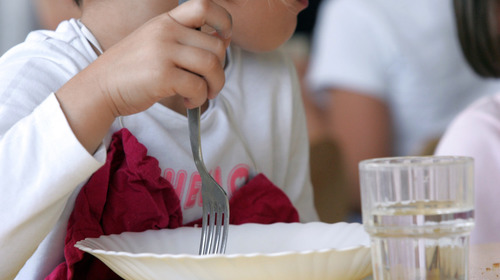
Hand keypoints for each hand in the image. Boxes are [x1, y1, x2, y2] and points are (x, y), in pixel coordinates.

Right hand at [93, 0, 231, 115]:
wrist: (100, 86)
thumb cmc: (132, 69)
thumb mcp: (155, 42)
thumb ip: (183, 39)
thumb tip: (221, 42)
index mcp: (166, 20)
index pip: (205, 5)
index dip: (224, 21)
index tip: (224, 39)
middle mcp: (166, 31)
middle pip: (216, 45)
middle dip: (221, 70)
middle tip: (211, 84)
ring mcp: (163, 52)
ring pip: (212, 66)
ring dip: (215, 85)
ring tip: (203, 94)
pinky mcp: (162, 75)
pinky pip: (198, 86)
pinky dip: (199, 98)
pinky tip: (188, 101)